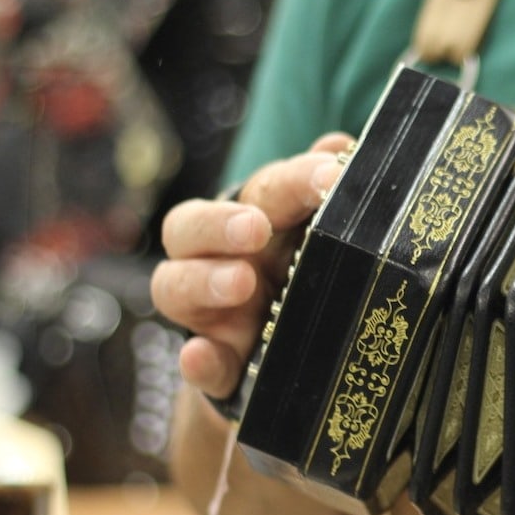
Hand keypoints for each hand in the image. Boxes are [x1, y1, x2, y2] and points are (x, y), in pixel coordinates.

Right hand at [150, 133, 352, 404]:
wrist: (295, 359)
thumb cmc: (302, 275)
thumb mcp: (318, 233)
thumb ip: (325, 192)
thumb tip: (340, 146)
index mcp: (250, 219)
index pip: (259, 190)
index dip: (291, 180)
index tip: (329, 176)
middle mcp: (215, 259)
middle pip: (188, 227)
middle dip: (220, 224)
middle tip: (256, 228)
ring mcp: (208, 315)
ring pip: (174, 287)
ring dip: (203, 281)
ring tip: (242, 283)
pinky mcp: (216, 367)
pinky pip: (199, 365)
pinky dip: (198, 361)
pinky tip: (200, 356)